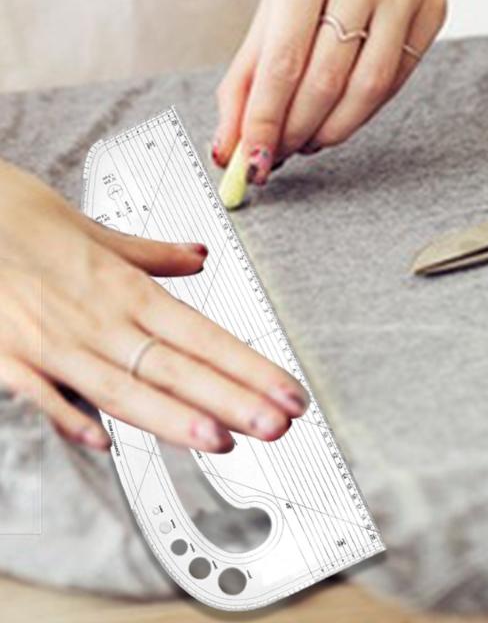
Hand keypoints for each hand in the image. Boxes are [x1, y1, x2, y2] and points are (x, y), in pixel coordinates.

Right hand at [0, 159, 308, 451]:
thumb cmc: (21, 218)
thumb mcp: (97, 231)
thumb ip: (151, 254)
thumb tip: (197, 256)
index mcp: (123, 288)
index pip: (202, 335)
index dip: (248, 367)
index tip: (285, 391)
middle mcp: (96, 318)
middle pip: (175, 367)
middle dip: (231, 401)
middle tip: (276, 424)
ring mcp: (52, 341)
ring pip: (122, 388)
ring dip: (173, 418)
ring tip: (221, 441)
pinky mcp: (6, 355)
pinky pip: (42, 394)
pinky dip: (71, 418)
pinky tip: (105, 444)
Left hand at [212, 0, 446, 182]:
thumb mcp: (276, 0)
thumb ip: (249, 74)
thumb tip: (228, 145)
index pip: (283, 60)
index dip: (265, 119)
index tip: (252, 160)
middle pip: (325, 80)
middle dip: (297, 129)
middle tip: (280, 153)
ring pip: (368, 87)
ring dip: (333, 129)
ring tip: (310, 140)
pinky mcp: (433, 9)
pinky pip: (396, 80)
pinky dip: (363, 111)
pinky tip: (342, 116)